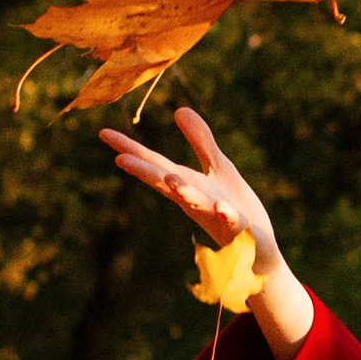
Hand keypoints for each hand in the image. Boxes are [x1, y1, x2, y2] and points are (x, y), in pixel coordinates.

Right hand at [102, 108, 314, 359]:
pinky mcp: (240, 230)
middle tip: (121, 159)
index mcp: (187, 184)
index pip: (154, 164)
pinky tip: (223, 207)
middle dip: (146, 172)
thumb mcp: (218, 167)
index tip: (103, 134)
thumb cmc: (232, 206)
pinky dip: (227, 215)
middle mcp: (196, 200)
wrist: (256, 250)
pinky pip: (232, 223)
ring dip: (184, 192)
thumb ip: (200, 141)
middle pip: (168, 184)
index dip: (130, 149)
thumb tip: (179, 109)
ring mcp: (215, 216)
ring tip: (171, 178)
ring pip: (197, 204)